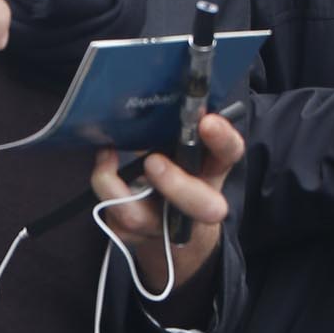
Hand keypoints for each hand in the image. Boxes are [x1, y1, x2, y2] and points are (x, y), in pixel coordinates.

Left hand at [91, 107, 244, 296]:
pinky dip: (105, 188)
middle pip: (202, 207)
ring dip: (119, 188)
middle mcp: (197, 204)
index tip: (206, 122)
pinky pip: (115, 219)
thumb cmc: (178, 172)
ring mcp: (165, 225)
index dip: (222, 140)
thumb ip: (178, 128)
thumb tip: (156, 96)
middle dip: (176, 185)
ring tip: (108, 156)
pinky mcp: (136, 236)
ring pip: (141, 219)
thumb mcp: (184, 148)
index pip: (229, 154)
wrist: (170, 231)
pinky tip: (104, 165)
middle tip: (152, 161)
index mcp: (212, 171)